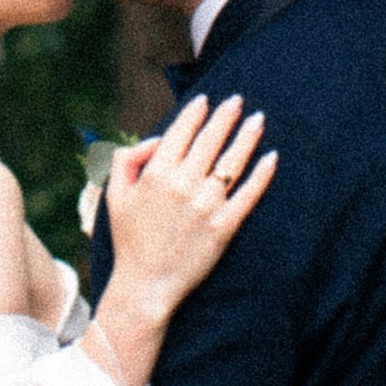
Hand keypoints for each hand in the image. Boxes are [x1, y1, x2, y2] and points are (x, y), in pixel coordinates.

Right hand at [92, 95, 275, 385]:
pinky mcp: (224, 227)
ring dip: (247, 137)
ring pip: (232, 162)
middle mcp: (183, 184)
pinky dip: (262, 174)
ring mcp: (206, 205)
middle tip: (238, 100)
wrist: (145, 286)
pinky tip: (271, 157)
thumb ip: (128, 159)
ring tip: (258, 120)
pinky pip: (248, 195)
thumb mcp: (114, 194)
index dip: (195, 112)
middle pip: (211, 140)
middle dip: (226, 116)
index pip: (181, 131)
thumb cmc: (129, 239)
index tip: (206, 100)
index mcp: (156, 173)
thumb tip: (157, 140)